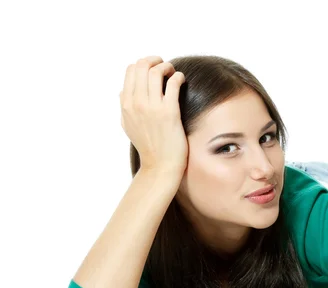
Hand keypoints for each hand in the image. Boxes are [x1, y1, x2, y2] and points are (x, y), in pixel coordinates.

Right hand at [119, 55, 188, 173]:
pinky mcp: (169, 112)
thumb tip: (122, 91)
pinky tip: (181, 79)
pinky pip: (173, 83)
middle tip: (164, 65)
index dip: (143, 64)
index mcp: (126, 104)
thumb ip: (124, 106)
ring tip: (173, 72)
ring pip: (156, 71)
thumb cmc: (147, 145)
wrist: (160, 165)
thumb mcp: (128, 125)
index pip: (130, 70)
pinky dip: (177, 76)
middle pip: (142, 67)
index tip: (153, 67)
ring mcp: (152, 107)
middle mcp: (136, 103)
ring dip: (167, 66)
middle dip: (154, 60)